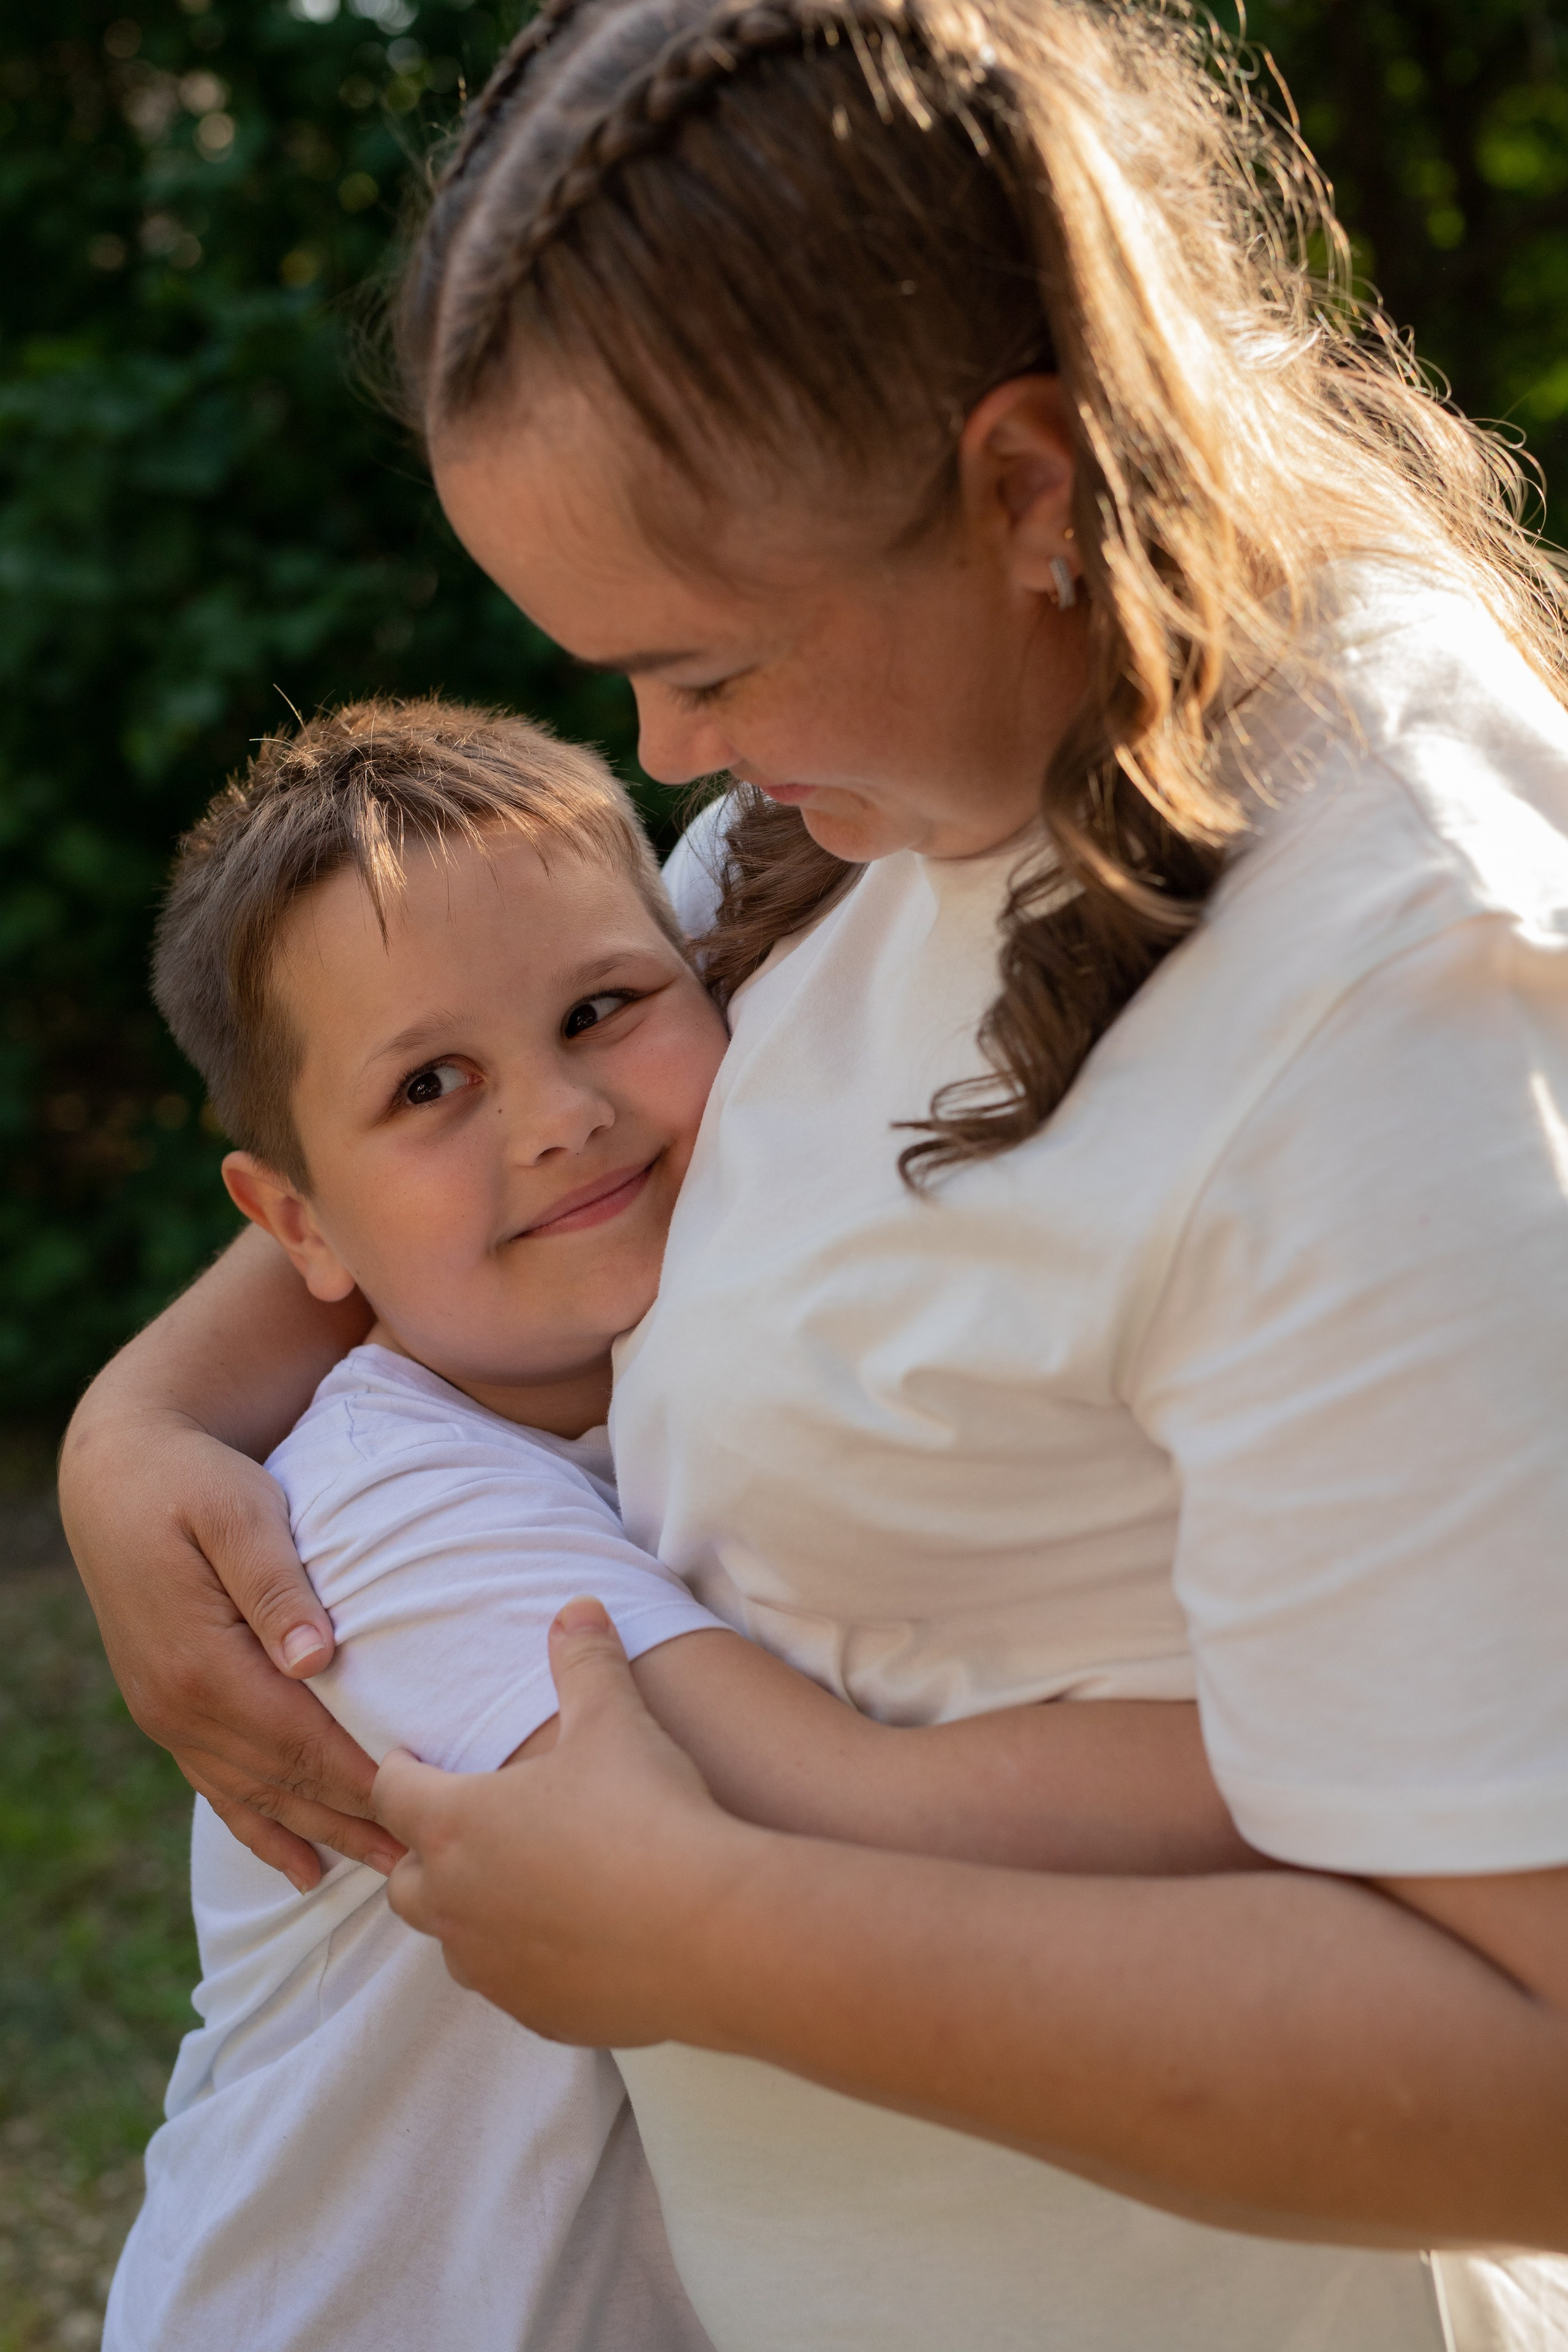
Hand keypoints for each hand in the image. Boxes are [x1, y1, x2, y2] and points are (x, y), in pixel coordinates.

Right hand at [60, 1408, 398, 1889]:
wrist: (114, 1473)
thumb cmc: (191, 1480)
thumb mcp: (237, 1513)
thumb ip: (276, 1585)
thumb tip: (316, 1659)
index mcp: (203, 1664)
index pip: (301, 1742)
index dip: (362, 1780)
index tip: (425, 1809)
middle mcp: (178, 1705)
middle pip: (283, 1782)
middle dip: (354, 1823)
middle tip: (425, 1866)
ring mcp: (166, 1714)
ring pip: (253, 1795)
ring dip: (317, 1835)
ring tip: (382, 1872)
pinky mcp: (166, 1708)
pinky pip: (217, 1785)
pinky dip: (260, 1827)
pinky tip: (297, 1865)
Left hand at [377, 1598, 758, 2045]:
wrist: (715, 1931)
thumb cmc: (650, 1815)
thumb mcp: (617, 1721)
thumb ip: (586, 1661)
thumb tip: (577, 1607)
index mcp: (457, 1825)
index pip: (391, 1793)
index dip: (396, 1771)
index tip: (410, 1760)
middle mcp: (457, 1905)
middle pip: (404, 1882)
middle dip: (423, 1854)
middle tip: (462, 1827)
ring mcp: (495, 1969)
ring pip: (453, 1941)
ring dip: (470, 1913)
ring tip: (517, 1884)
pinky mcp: (541, 2015)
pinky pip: (510, 1987)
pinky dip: (524, 1961)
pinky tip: (571, 1939)